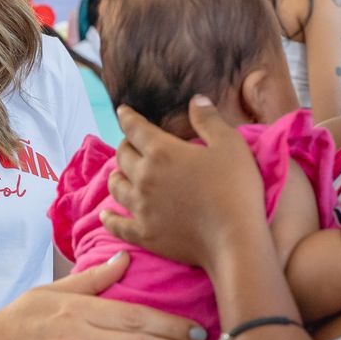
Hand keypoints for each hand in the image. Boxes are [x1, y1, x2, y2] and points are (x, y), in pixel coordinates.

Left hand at [101, 98, 269, 268]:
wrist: (234, 239)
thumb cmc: (235, 188)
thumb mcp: (230, 145)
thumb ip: (209, 120)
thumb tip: (195, 100)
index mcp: (161, 151)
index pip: (135, 129)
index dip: (127, 117)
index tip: (122, 111)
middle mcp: (144, 177)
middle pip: (122, 156)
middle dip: (125, 145)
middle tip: (130, 144)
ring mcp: (140, 207)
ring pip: (116, 186)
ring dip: (116, 175)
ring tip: (119, 173)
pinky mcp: (143, 233)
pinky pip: (117, 225)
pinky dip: (109, 219)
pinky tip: (105, 216)